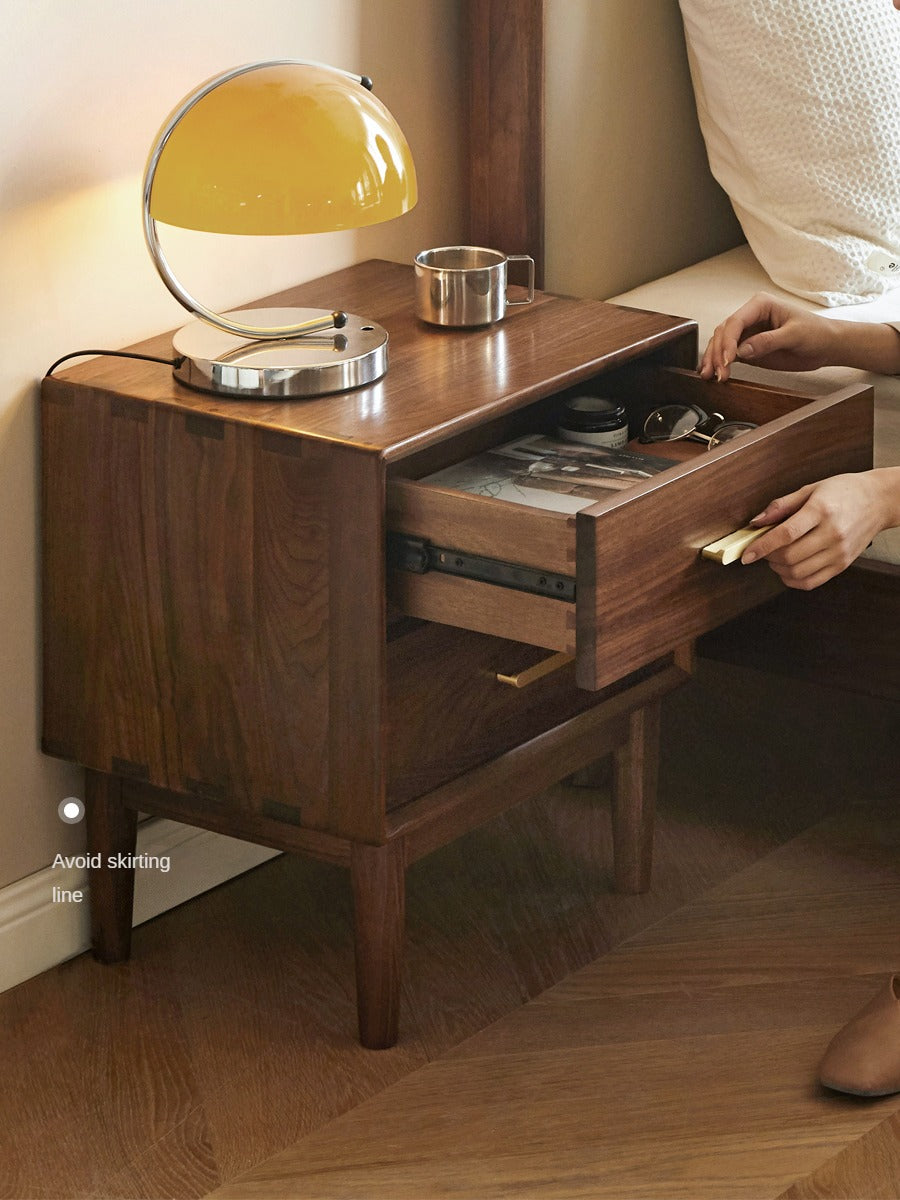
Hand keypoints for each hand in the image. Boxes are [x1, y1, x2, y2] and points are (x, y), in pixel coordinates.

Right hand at [700, 293, 836, 381]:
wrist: (826, 346)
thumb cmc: (816, 333)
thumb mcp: (795, 335)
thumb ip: (768, 341)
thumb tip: (743, 350)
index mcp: (761, 305)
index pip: (736, 322)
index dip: (728, 342)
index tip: (728, 360)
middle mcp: (751, 317)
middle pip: (724, 332)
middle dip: (718, 353)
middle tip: (720, 372)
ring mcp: (748, 333)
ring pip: (721, 343)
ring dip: (713, 359)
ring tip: (711, 376)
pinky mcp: (748, 348)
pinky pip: (728, 354)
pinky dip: (719, 364)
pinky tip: (713, 374)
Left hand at [741, 473, 890, 588]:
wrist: (878, 501)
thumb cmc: (844, 492)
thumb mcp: (810, 489)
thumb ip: (781, 506)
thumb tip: (756, 522)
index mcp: (821, 511)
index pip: (786, 534)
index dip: (762, 546)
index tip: (746, 555)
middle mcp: (832, 534)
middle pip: (790, 557)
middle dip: (768, 557)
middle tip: (763, 550)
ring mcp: (839, 552)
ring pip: (798, 572)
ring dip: (778, 569)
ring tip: (776, 557)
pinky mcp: (843, 565)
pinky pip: (811, 582)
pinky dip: (793, 580)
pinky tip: (789, 569)